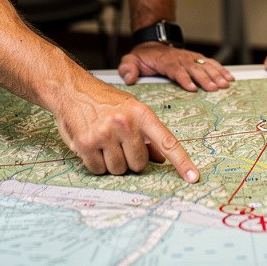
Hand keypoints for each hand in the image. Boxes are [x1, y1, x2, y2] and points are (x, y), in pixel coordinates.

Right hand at [51, 76, 199, 182]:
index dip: (182, 162)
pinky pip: (98, 169)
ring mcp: (105, 134)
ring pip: (118, 169)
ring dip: (112, 163)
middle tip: (119, 144)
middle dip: (130, 160)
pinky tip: (92, 146)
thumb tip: (161, 158)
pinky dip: (95, 163)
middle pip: (139, 164)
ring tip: (104, 143)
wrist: (72, 89)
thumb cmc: (105, 101)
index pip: (167, 142)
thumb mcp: (132, 110)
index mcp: (142, 114)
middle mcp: (125, 123)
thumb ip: (147, 134)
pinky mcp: (86, 143)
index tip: (193, 177)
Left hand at [118, 43, 233, 91]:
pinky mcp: (197, 59)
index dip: (184, 78)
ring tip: (225, 84)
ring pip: (205, 65)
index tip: (191, 88)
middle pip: (194, 68)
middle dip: (204, 78)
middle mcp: (180, 58)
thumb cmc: (144, 57)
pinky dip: (221, 69)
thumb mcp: (131, 60)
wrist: (153, 44)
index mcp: (165, 61)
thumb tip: (129, 76)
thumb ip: (128, 68)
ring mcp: (190, 58)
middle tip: (213, 88)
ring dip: (216, 74)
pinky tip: (229, 77)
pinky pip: (211, 63)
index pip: (176, 69)